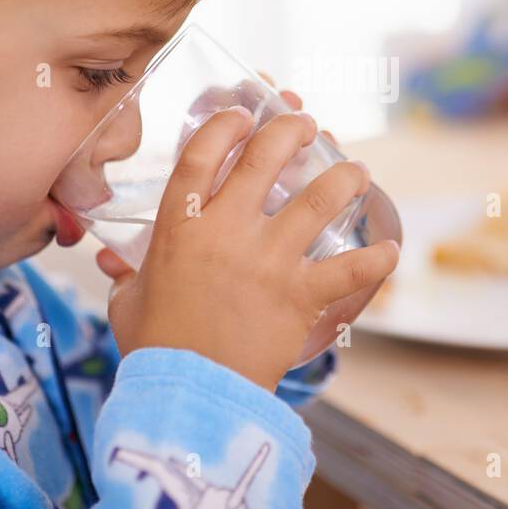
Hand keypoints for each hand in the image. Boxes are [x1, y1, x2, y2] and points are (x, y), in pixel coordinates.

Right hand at [99, 83, 397, 392]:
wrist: (188, 395)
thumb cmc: (155, 349)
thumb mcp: (128, 301)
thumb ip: (126, 274)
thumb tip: (115, 263)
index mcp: (181, 227)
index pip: (202, 154)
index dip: (224, 124)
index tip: (242, 113)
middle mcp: (228, 231)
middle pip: (265, 158)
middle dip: (291, 129)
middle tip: (306, 124)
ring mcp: (268, 259)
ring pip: (318, 200)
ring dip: (343, 178)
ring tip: (356, 171)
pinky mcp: (300, 294)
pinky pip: (350, 269)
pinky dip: (375, 260)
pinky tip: (391, 249)